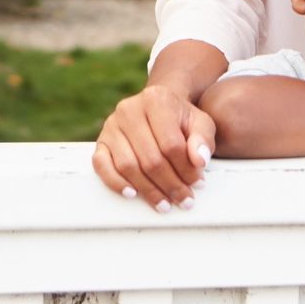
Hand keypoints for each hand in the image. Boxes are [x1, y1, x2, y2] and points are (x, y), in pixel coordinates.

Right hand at [92, 83, 216, 210]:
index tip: (197, 184)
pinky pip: (102, 165)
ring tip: (165, 203)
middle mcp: (130, 109)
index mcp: (157, 99)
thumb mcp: (200, 123)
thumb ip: (203, 139)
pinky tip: (132, 194)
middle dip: (170, 185)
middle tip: (184, 200)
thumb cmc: (180, 120)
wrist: (157, 109)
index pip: (171, 144)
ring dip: (148, 190)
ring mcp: (112, 125)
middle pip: (150, 158)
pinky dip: (116, 183)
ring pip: (128, 166)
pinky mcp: (101, 140)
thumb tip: (199, 161)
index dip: (185, 169)